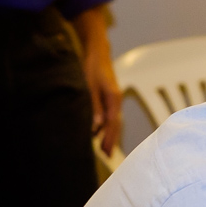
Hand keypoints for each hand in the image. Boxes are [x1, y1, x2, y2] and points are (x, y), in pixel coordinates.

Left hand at [72, 5, 122, 155]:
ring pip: (112, 121)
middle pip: (115, 125)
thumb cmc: (92, 66)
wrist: (97, 50)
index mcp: (114, 98)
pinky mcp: (109, 97)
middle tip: (106, 156)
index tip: (105, 153)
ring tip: (102, 149)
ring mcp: (113, 99)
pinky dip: (104, 125)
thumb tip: (97, 125)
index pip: (112, 124)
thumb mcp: (89, 86)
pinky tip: (97, 132)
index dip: (109, 139)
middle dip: (111, 140)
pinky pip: (109, 115)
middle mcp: (116, 100)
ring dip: (107, 134)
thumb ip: (93, 106)